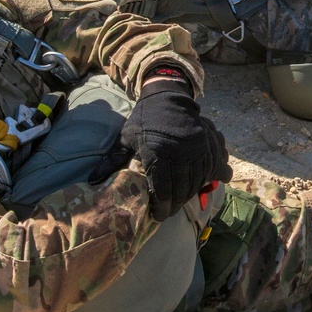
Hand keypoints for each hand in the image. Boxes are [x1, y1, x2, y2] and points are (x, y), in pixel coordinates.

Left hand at [120, 88, 231, 221]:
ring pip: (199, 182)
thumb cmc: (145, 120)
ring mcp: (199, 148)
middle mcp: (181, 153)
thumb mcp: (126, 138)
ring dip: (192, 194)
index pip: (163, 191)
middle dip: (175, 205)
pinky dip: (216, 177)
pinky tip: (209, 182)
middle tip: (169, 209)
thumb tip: (93, 181)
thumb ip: (113, 160)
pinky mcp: (211, 143)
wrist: (167, 96)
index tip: (158, 216)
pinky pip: (219, 167)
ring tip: (183, 198)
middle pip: (182, 191)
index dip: (162, 208)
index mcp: (158, 154)